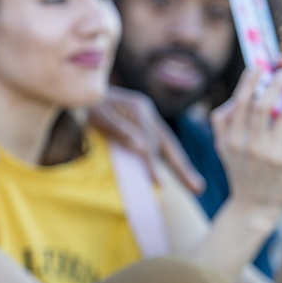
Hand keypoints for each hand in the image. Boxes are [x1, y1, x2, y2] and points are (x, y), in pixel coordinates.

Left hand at [88, 85, 204, 193]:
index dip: (154, 164)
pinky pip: (160, 143)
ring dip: (181, 165)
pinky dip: (168, 158)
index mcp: (139, 109)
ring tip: (195, 186)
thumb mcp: (100, 117)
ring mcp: (147, 117)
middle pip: (169, 143)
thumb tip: (142, 148)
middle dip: (182, 167)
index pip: (150, 142)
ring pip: (168, 144)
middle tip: (198, 188)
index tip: (160, 183)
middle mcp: (148, 112)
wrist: (84, 94)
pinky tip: (176, 172)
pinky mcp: (143, 123)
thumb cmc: (88, 106)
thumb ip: (120, 131)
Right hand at [210, 66, 281, 217]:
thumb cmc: (241, 172)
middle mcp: (249, 145)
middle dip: (275, 84)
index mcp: (231, 139)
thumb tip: (231, 99)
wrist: (254, 207)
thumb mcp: (224, 149)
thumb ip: (222, 124)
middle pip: (262, 105)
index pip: (239, 102)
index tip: (258, 67)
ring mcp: (270, 154)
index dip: (250, 81)